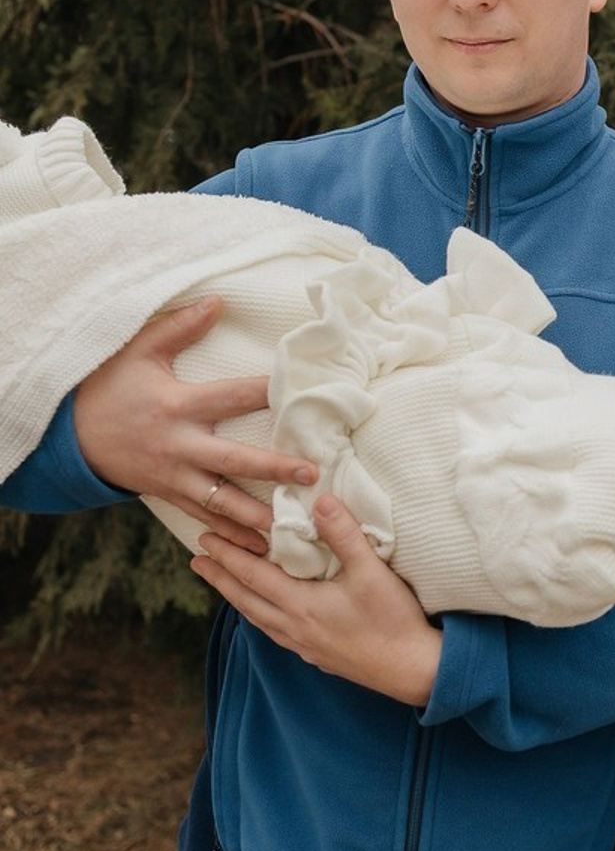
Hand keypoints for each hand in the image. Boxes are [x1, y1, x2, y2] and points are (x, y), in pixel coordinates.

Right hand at [74, 295, 317, 551]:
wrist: (69, 437)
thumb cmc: (110, 388)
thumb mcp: (139, 352)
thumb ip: (180, 328)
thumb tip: (217, 300)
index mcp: (177, 407)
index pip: (230, 398)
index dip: (265, 393)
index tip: (300, 393)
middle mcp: (178, 447)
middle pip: (233, 462)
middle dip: (272, 470)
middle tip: (310, 474)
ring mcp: (173, 477)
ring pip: (220, 502)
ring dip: (255, 517)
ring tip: (290, 528)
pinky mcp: (168, 496)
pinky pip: (202, 519)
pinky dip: (229, 536)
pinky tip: (257, 549)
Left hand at [192, 494, 441, 705]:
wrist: (411, 669)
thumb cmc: (392, 619)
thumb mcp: (371, 570)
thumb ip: (344, 534)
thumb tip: (321, 500)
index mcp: (301, 606)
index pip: (253, 577)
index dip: (227, 557)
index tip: (204, 541)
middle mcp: (294, 628)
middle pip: (246, 600)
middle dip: (221, 578)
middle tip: (197, 560)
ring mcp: (303, 645)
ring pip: (258, 619)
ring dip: (236, 598)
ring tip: (224, 585)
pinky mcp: (316, 655)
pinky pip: (274, 631)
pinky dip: (259, 615)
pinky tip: (265, 614)